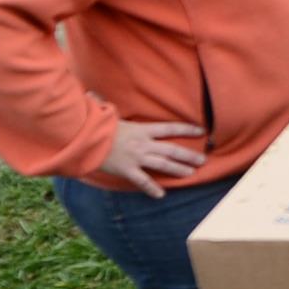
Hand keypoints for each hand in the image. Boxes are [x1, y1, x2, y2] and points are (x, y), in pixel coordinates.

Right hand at [91, 117, 213, 192]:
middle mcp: (143, 144)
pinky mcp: (127, 170)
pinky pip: (143, 181)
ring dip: (179, 169)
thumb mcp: (110, 113)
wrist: (85, 138)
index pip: (170, 128)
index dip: (187, 129)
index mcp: (142, 129)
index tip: (201, 131)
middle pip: (172, 150)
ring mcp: (136, 158)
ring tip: (191, 173)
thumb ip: (113, 107)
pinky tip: (161, 195)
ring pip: (163, 165)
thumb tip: (97, 93)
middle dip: (189, 155)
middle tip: (203, 160)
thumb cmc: (97, 124)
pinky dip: (152, 188)